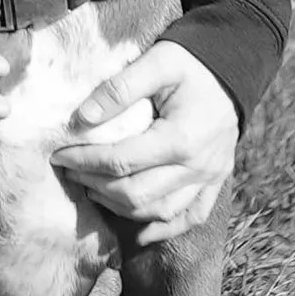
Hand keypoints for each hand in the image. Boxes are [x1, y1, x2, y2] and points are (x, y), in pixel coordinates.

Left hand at [50, 42, 237, 245]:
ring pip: (159, 212)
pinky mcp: (216, 180)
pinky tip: (141, 233)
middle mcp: (197, 166)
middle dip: (96, 185)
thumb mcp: (157, 62)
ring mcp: (209, 177)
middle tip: (71, 172)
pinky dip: (164, 229)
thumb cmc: (192, 62)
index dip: (84, 161)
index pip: (121, 161)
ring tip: (94, 190)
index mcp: (181, 138)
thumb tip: (82, 118)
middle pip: (136, 193)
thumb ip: (119, 89)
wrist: (234, 66)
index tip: (60, 156)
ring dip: (121, 208)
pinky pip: (191, 217)